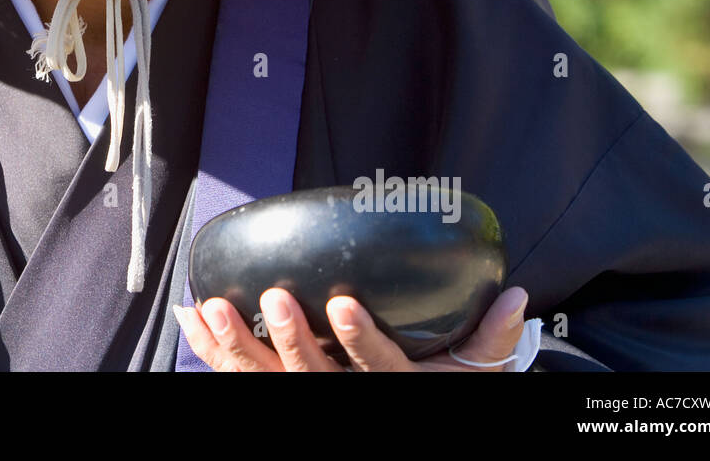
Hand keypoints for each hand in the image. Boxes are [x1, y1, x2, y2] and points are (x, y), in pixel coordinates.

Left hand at [174, 286, 527, 371]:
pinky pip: (240, 377)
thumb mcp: (473, 372)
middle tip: (274, 299)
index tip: (342, 304)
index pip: (378, 370)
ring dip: (237, 346)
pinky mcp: (278, 392)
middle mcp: (347, 399)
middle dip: (290, 340)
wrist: (408, 412)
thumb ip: (492, 339)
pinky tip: (193, 318)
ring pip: (266, 382)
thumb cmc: (441, 386)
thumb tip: (517, 297)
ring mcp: (308, 398)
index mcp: (394, 389)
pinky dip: (212, 350)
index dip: (360, 340)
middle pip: (312, 379)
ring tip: (215, 308)